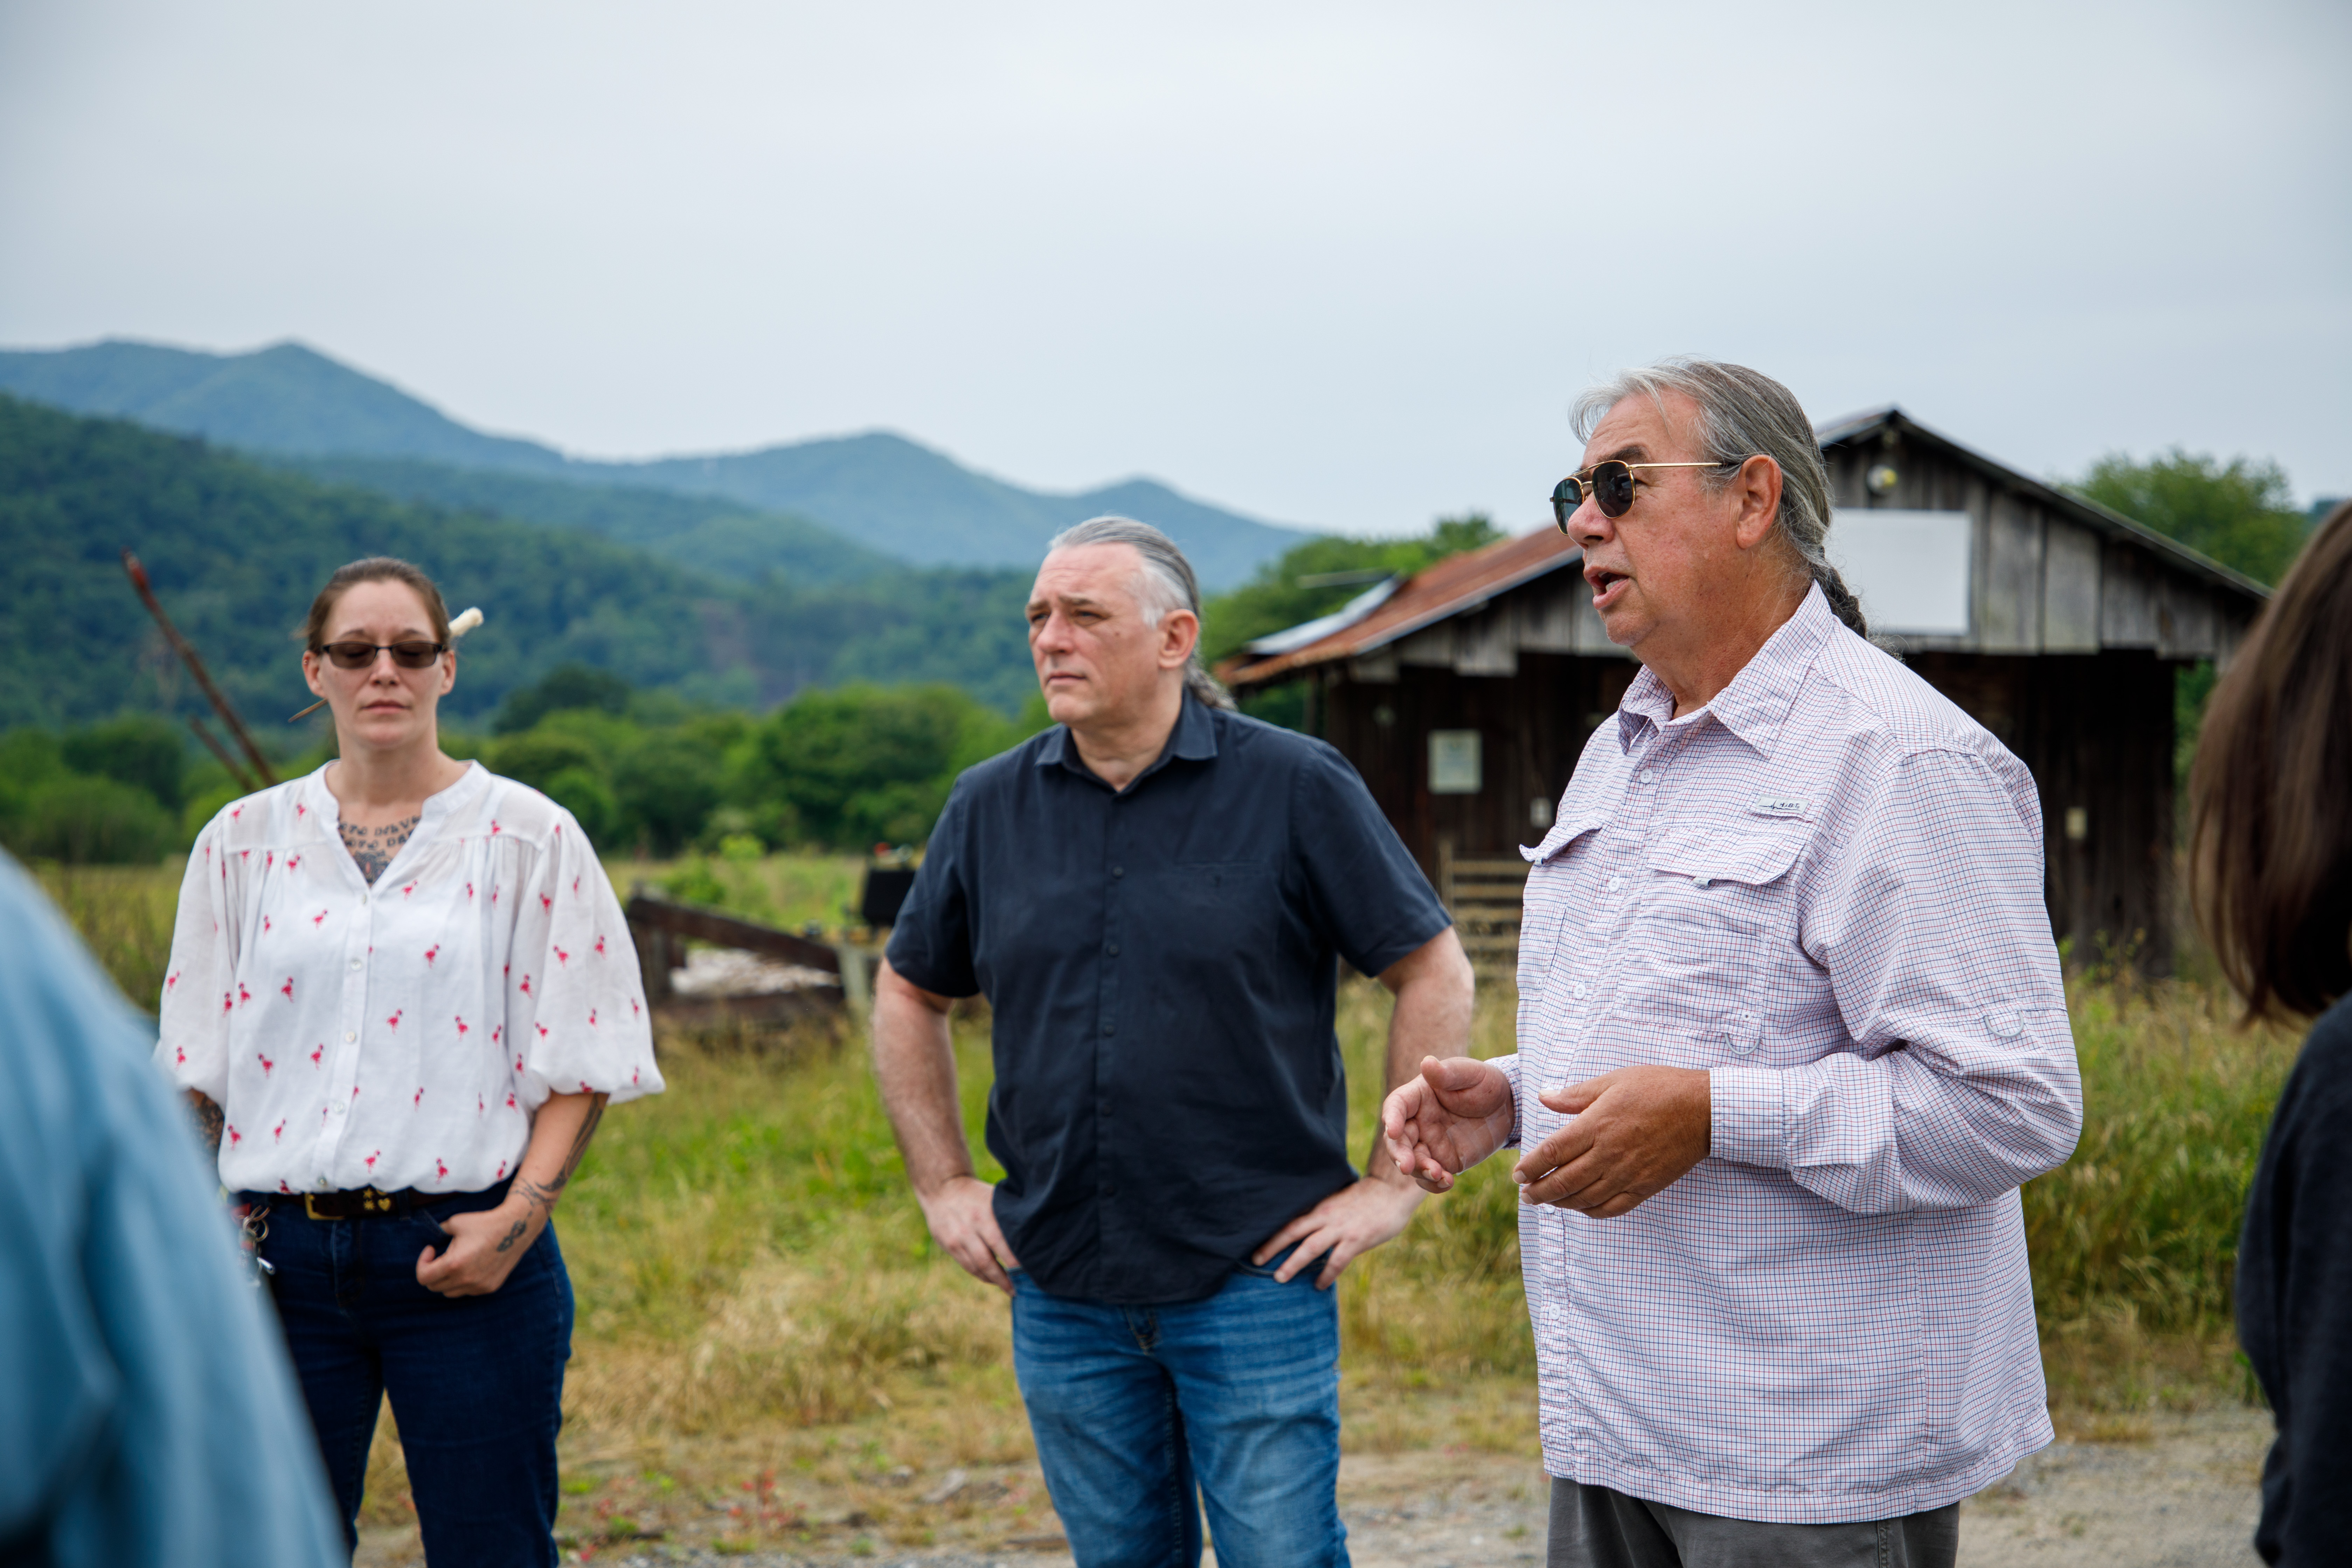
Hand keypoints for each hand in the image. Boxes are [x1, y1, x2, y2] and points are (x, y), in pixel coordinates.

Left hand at [416, 1196, 542, 1296]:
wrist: (516, 1227)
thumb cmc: (484, 1223)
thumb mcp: (456, 1222)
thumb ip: (439, 1231)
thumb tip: (432, 1237)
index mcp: (453, 1264)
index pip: (423, 1278)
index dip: (422, 1263)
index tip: (431, 1249)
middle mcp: (465, 1279)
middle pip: (434, 1287)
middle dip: (432, 1271)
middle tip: (440, 1256)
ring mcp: (478, 1286)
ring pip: (449, 1292)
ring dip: (446, 1280)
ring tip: (455, 1262)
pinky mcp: (489, 1287)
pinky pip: (467, 1291)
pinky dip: (463, 1282)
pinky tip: (470, 1266)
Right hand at [917, 1174, 1021, 1294]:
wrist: (942, 1189)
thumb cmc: (976, 1194)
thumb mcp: (993, 1198)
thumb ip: (1008, 1216)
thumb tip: (1032, 1235)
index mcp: (985, 1215)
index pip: (1004, 1245)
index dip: (1017, 1262)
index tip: (1032, 1271)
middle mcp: (970, 1229)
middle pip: (990, 1261)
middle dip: (1007, 1278)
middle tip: (1024, 1287)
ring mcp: (957, 1239)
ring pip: (978, 1268)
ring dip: (995, 1280)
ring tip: (1011, 1289)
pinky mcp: (949, 1246)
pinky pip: (968, 1267)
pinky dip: (982, 1275)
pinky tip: (994, 1280)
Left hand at [1252, 1172, 1423, 1288]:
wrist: (1391, 1191)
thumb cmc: (1366, 1198)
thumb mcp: (1339, 1202)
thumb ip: (1324, 1214)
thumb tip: (1308, 1229)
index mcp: (1320, 1206)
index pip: (1291, 1219)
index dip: (1272, 1232)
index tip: (1255, 1244)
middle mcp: (1326, 1216)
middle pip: (1293, 1231)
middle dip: (1273, 1246)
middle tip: (1255, 1260)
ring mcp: (1341, 1228)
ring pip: (1310, 1247)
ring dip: (1293, 1263)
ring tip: (1279, 1278)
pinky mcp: (1356, 1239)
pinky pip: (1337, 1260)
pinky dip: (1326, 1274)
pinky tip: (1318, 1286)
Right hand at [1381, 1056, 1515, 1193]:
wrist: (1508, 1107)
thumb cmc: (1486, 1083)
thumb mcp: (1472, 1074)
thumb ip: (1448, 1074)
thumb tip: (1426, 1063)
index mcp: (1419, 1096)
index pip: (1396, 1105)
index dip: (1391, 1117)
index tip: (1391, 1129)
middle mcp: (1418, 1121)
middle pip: (1397, 1139)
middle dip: (1399, 1154)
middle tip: (1407, 1167)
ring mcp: (1429, 1143)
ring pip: (1412, 1161)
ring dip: (1420, 1171)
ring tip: (1439, 1175)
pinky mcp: (1444, 1160)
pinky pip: (1431, 1176)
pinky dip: (1434, 1184)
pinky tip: (1448, 1183)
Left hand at [1514, 1064, 1710, 1217]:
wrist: (1702, 1109)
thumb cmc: (1658, 1088)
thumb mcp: (1614, 1081)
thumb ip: (1576, 1094)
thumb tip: (1544, 1096)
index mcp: (1596, 1125)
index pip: (1552, 1152)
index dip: (1530, 1167)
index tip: (1517, 1174)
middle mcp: (1608, 1153)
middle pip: (1563, 1181)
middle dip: (1539, 1191)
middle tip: (1525, 1194)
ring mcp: (1627, 1174)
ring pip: (1584, 1198)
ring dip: (1560, 1203)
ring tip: (1546, 1201)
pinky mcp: (1645, 1187)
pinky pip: (1612, 1208)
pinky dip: (1591, 1212)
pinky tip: (1581, 1207)